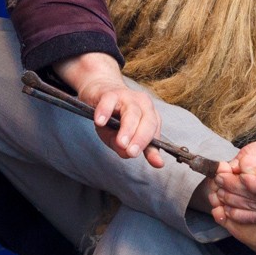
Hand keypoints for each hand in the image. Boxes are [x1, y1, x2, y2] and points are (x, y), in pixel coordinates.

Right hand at [54, 52, 164, 167]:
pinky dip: (105, 111)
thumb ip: (127, 148)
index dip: (154, 149)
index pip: (154, 132)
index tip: (156, 163)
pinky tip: (100, 121)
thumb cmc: (113, 117)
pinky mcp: (109, 93)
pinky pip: (108, 101)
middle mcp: (143, 104)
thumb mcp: (120, 136)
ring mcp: (127, 96)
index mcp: (149, 115)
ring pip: (132, 112)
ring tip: (121, 142)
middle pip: (147, 121)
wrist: (99, 91)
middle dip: (141, 138)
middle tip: (132, 153)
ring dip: (127, 128)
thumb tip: (130, 155)